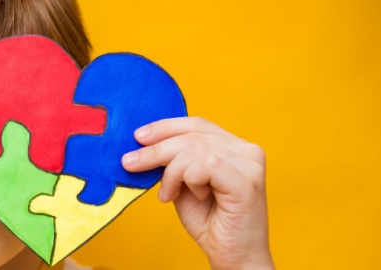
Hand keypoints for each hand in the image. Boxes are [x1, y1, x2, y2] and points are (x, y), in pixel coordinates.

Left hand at [121, 117, 273, 269]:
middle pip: (192, 134)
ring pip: (194, 148)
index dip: (165, 127)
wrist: (233, 258)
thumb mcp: (183, 184)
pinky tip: (195, 197)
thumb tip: (143, 142)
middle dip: (156, 149)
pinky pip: (203, 164)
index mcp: (234, 147)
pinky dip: (187, 180)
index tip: (138, 137)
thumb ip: (173, 162)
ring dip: (172, 172)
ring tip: (168, 194)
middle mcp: (247, 151)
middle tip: (130, 163)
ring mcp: (250, 164)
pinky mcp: (247, 181)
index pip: (197, 124)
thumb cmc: (210, 223)